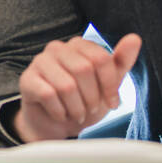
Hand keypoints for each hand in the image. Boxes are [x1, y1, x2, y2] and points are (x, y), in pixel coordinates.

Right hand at [12, 34, 141, 141]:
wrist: (55, 124)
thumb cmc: (83, 100)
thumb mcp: (108, 84)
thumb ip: (121, 61)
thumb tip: (135, 38)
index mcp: (78, 45)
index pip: (101, 58)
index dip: (110, 85)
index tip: (113, 103)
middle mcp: (57, 48)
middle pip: (84, 70)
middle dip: (92, 97)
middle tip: (91, 110)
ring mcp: (39, 62)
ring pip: (66, 85)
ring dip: (77, 107)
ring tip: (77, 114)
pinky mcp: (26, 79)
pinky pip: (48, 95)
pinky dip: (60, 111)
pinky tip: (61, 114)